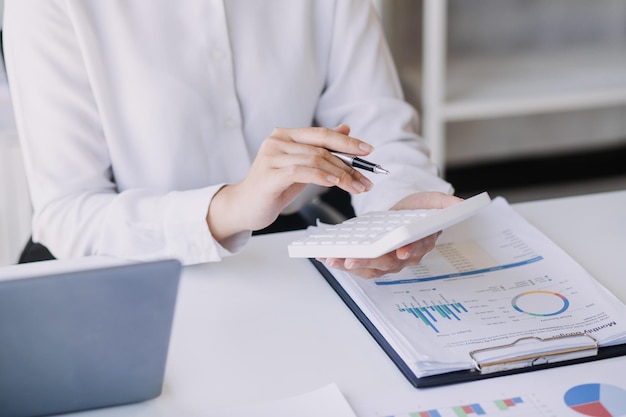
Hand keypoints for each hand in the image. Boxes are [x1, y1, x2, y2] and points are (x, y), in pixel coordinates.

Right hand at [207, 125, 374, 240]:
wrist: (245, 207)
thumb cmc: (273, 188)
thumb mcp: (302, 166)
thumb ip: (320, 149)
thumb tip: (346, 130)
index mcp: (286, 135)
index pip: (322, 134)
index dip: (347, 141)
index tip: (368, 151)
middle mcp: (277, 140)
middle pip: (322, 148)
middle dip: (349, 164)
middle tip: (367, 180)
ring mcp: (271, 156)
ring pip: (316, 160)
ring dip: (341, 175)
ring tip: (357, 187)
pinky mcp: (269, 174)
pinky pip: (301, 171)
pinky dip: (322, 176)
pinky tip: (336, 183)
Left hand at [317, 191, 462, 278]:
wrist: (403, 214)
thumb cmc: (417, 210)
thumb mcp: (432, 201)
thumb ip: (443, 203)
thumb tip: (459, 204)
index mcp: (421, 242)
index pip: (416, 248)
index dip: (409, 251)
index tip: (400, 252)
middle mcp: (404, 257)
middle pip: (387, 262)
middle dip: (368, 261)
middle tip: (351, 260)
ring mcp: (388, 262)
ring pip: (370, 269)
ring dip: (350, 266)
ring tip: (332, 260)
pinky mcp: (372, 262)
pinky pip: (358, 266)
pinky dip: (342, 262)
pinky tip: (326, 257)